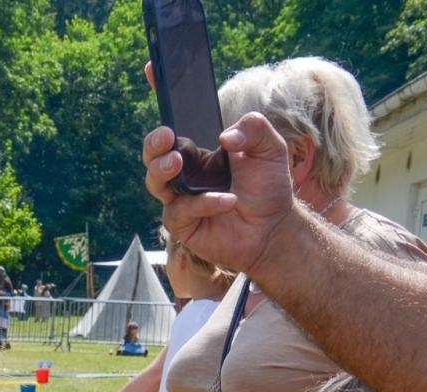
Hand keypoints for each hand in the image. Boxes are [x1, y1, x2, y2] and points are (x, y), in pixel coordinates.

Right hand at [142, 113, 296, 276]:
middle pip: (153, 161)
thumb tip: (226, 136)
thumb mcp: (270, 149)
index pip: (170, 142)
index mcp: (198, 159)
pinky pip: (181, 211)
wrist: (274, 227)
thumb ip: (254, 128)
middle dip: (152, 148)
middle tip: (165, 139)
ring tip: (176, 162)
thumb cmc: (268, 189)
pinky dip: (203, 203)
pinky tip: (228, 201)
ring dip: (162, 171)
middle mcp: (184, 180)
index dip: (161, 136)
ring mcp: (181, 203)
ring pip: (156, 185)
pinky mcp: (183, 227)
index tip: (168, 130)